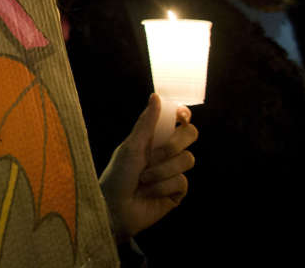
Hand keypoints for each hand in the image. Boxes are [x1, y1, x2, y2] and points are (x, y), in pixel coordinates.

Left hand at [99, 94, 197, 241]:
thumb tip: (155, 96)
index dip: (183, 115)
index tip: (181, 116)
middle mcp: (166, 152)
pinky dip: (163, 186)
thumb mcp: (131, 146)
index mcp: (153, 137)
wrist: (115, 208)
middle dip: (173, 144)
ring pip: (187, 159)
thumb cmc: (118, 174)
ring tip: (143, 179)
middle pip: (190, 135)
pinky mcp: (177, 192)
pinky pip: (182, 181)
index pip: (177, 120)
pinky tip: (150, 192)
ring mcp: (173, 171)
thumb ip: (147, 123)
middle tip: (155, 153)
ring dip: (162, 170)